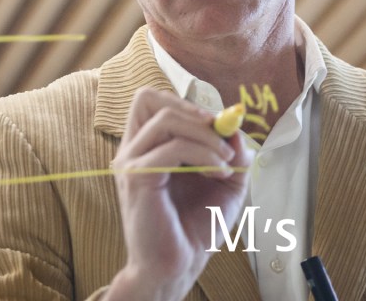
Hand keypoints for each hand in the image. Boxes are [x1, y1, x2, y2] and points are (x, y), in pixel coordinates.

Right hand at [105, 87, 251, 300]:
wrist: (180, 266)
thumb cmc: (196, 226)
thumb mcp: (226, 182)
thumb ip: (232, 152)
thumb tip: (235, 127)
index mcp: (145, 147)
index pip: (151, 100)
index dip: (186, 105)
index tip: (218, 128)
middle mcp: (132, 150)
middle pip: (148, 98)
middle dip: (194, 112)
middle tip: (222, 137)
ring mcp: (130, 164)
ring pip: (165, 119)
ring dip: (205, 135)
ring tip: (225, 162)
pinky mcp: (137, 179)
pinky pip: (172, 148)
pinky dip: (203, 154)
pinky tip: (219, 173)